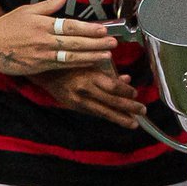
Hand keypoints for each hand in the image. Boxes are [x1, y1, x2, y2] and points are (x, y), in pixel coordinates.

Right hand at [0, 0, 117, 74]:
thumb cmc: (6, 27)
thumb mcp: (26, 11)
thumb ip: (47, 5)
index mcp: (42, 24)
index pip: (70, 26)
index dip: (88, 29)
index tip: (103, 29)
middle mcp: (44, 40)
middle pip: (75, 43)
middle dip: (96, 44)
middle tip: (113, 43)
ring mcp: (42, 56)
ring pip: (71, 57)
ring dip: (91, 57)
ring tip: (107, 56)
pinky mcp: (39, 67)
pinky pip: (62, 67)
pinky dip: (78, 66)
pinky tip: (90, 64)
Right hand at [30, 66, 145, 127]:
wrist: (44, 72)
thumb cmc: (69, 62)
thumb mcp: (90, 62)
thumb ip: (108, 72)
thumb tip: (126, 79)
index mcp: (90, 76)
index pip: (113, 87)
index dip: (126, 92)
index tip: (136, 94)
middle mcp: (85, 90)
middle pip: (111, 102)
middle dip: (128, 108)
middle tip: (142, 111)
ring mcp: (78, 101)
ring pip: (103, 112)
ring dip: (119, 118)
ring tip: (132, 123)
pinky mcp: (73, 107)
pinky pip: (93, 113)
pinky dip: (105, 115)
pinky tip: (115, 118)